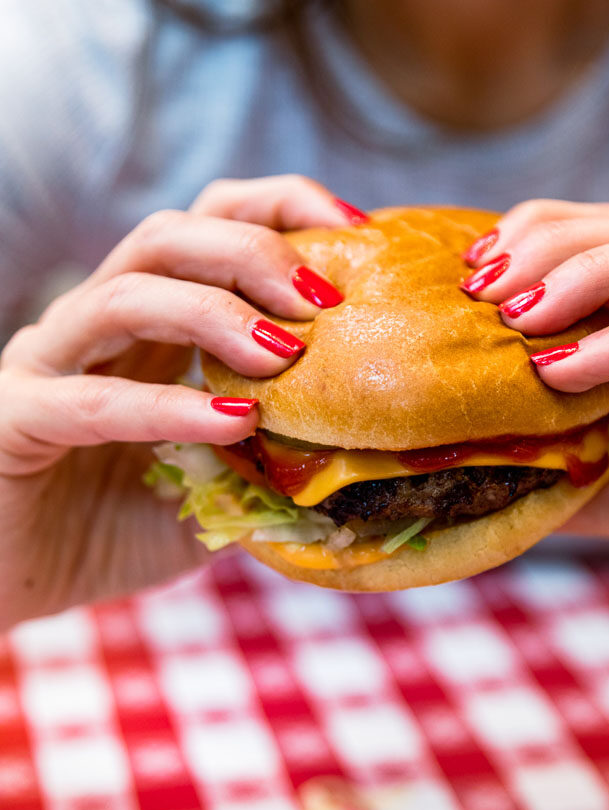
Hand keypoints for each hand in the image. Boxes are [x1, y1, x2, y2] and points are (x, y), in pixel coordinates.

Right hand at [0, 175, 365, 627]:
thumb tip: (358, 462)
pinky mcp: (14, 418)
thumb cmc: (112, 532)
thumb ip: (270, 466)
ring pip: (124, 294)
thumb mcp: (213, 493)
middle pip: (169, 237)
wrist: (12, 586)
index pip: (209, 227)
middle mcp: (96, 329)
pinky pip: (93, 400)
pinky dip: (168, 406)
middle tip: (322, 299)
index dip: (278, 209)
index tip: (355, 231)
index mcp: (148, 328)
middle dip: (253, 251)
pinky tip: (233, 420)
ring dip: (213, 311)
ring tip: (282, 353)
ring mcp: (48, 365)